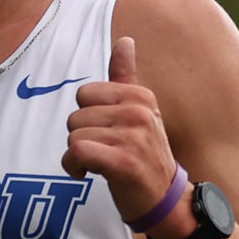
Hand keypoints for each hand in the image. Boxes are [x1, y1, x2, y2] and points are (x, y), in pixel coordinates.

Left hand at [62, 36, 182, 226]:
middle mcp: (139, 112)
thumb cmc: (145, 154)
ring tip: (99, 164)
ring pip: (74, 135)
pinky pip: (76, 151)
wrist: (164, 199)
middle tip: (104, 152)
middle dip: (81, 137)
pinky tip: (87, 174)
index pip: (85, 93)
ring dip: (78, 156)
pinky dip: (73, 167)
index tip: (105, 132)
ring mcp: (133, 137)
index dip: (88, 116)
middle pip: (76, 115)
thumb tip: (124, 40)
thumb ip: (126, 77)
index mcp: (141, 96)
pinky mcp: (123, 161)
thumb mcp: (141, 112)